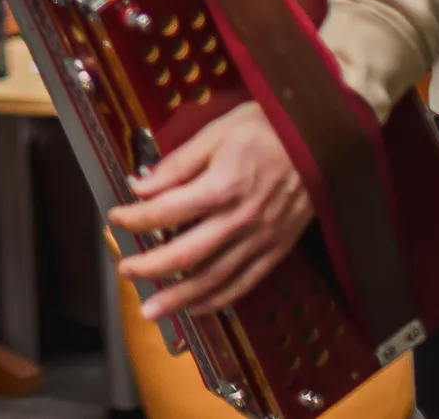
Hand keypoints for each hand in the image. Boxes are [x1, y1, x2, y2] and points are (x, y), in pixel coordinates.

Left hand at [108, 102, 311, 322]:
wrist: (324, 141)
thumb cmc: (267, 128)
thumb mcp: (217, 132)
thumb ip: (178, 163)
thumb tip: (141, 184)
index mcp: (222, 186)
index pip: (166, 211)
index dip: (135, 218)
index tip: (114, 218)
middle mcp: (240, 220)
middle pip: (186, 254)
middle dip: (151, 267)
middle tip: (125, 272)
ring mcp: (260, 239)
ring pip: (215, 278)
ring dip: (181, 298)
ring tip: (154, 311)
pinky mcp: (278, 249)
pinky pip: (245, 282)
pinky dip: (220, 299)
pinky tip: (198, 307)